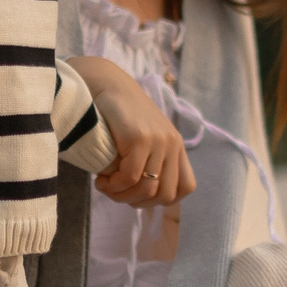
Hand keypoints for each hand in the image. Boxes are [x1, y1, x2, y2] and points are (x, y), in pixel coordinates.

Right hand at [71, 56, 194, 208]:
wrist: (106, 84)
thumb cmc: (118, 116)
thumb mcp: (142, 139)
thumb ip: (149, 162)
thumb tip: (141, 198)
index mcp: (176, 146)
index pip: (185, 188)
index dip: (161, 200)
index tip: (136, 195)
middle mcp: (172, 144)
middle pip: (166, 195)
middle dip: (138, 202)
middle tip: (116, 192)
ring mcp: (159, 141)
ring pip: (148, 190)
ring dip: (122, 196)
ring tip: (105, 186)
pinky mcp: (140, 139)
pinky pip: (131, 177)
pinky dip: (114, 185)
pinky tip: (101, 179)